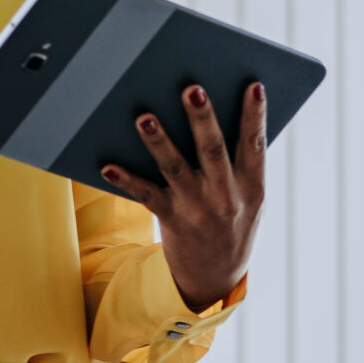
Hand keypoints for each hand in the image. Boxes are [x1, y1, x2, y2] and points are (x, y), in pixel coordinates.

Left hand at [100, 82, 266, 312]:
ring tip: (145, 118)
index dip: (256, 115)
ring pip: (175, 169)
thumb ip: (239, 162)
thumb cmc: (232, 220)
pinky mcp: (171, 219)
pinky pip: (146, 196)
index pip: (255, 144)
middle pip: (212, 150)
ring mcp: (197, 209)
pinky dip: (126, 180)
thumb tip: (214, 112)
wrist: (215, 276)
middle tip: (192, 90)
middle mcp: (226, 197)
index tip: (254, 86)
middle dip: (202, 119)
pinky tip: (108, 165)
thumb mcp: (249, 198)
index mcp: (252, 187)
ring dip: (159, 142)